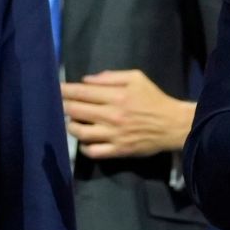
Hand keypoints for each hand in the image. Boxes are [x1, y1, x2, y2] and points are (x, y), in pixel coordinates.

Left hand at [61, 69, 194, 158]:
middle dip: (64, 106)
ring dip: (71, 126)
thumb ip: (111, 77)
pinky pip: (94, 152)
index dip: (66, 90)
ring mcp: (114, 135)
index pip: (83, 92)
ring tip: (71, 122)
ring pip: (81, 133)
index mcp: (117, 96)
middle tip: (59, 104)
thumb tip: (86, 80)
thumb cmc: (153, 98)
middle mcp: (112, 115)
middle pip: (77, 111)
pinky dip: (84, 147)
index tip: (57, 88)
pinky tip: (84, 141)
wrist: (172, 124)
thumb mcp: (136, 78)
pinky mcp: (118, 150)